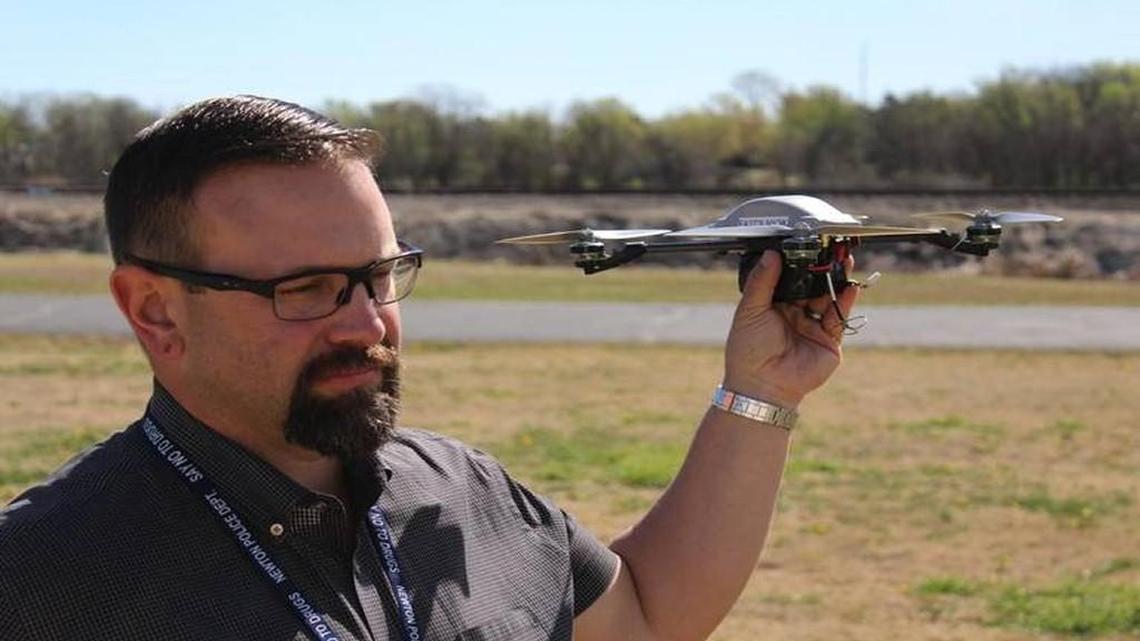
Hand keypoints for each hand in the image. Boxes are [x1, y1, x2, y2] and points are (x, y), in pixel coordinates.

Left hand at [722, 251, 859, 408]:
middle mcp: (795, 313)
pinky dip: (845, 301)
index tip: (807, 243)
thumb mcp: (750, 310)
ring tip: (844, 260)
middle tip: (831, 247)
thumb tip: (771, 253)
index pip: (789, 278)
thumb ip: (762, 282)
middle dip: (821, 268)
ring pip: (828, 297)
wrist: (762, 385)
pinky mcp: (829, 340)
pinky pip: (839, 317)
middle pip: (812, 285)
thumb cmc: (748, 349)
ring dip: (837, 280)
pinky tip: (850, 287)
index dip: (798, 262)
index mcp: (773, 305)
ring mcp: (813, 326)